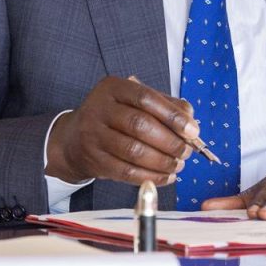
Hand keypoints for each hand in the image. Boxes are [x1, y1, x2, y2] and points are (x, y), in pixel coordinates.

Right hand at [46, 76, 196, 185]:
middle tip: (186, 152)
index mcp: (113, 88)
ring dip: (162, 161)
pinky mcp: (94, 160)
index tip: (193, 130)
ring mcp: (93, 135)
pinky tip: (166, 177)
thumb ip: (164, 105)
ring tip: (178, 165)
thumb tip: (191, 120)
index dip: (172, 115)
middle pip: (140, 125)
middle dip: (169, 141)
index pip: (146, 98)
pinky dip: (151, 176)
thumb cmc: (113, 117)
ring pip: (134, 151)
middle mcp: (99, 108)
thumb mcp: (133, 102)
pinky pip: (126, 171)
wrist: (73, 139)